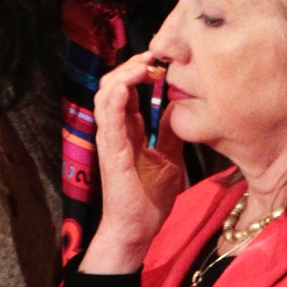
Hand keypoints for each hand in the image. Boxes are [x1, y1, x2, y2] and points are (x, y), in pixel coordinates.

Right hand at [83, 53, 183, 273]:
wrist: (137, 230)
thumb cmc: (149, 199)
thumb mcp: (170, 156)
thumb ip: (170, 131)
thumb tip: (180, 106)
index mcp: (128, 130)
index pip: (129, 89)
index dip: (142, 70)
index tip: (164, 61)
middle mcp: (116, 130)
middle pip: (114, 84)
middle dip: (133, 65)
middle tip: (156, 56)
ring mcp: (110, 138)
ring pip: (106, 93)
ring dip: (123, 74)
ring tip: (144, 64)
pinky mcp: (110, 150)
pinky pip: (108, 117)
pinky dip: (116, 96)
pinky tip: (129, 84)